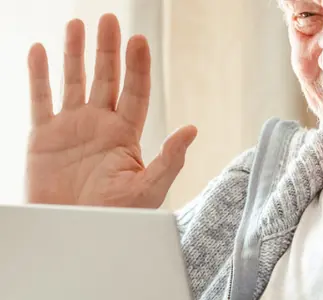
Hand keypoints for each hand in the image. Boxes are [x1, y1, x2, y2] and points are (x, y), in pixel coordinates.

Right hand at [26, 14, 196, 207]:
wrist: (74, 232)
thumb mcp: (147, 188)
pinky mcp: (43, 136)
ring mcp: (71, 127)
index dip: (137, 67)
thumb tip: (192, 128)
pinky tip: (40, 51)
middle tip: (109, 20)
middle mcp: (100, 125)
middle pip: (106, 79)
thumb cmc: (114, 216)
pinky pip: (40, 99)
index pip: (135, 92)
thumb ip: (169, 159)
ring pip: (74, 81)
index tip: (139, 40)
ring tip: (77, 24)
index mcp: (125, 134)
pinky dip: (39, 75)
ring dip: (75, 53)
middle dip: (108, 50)